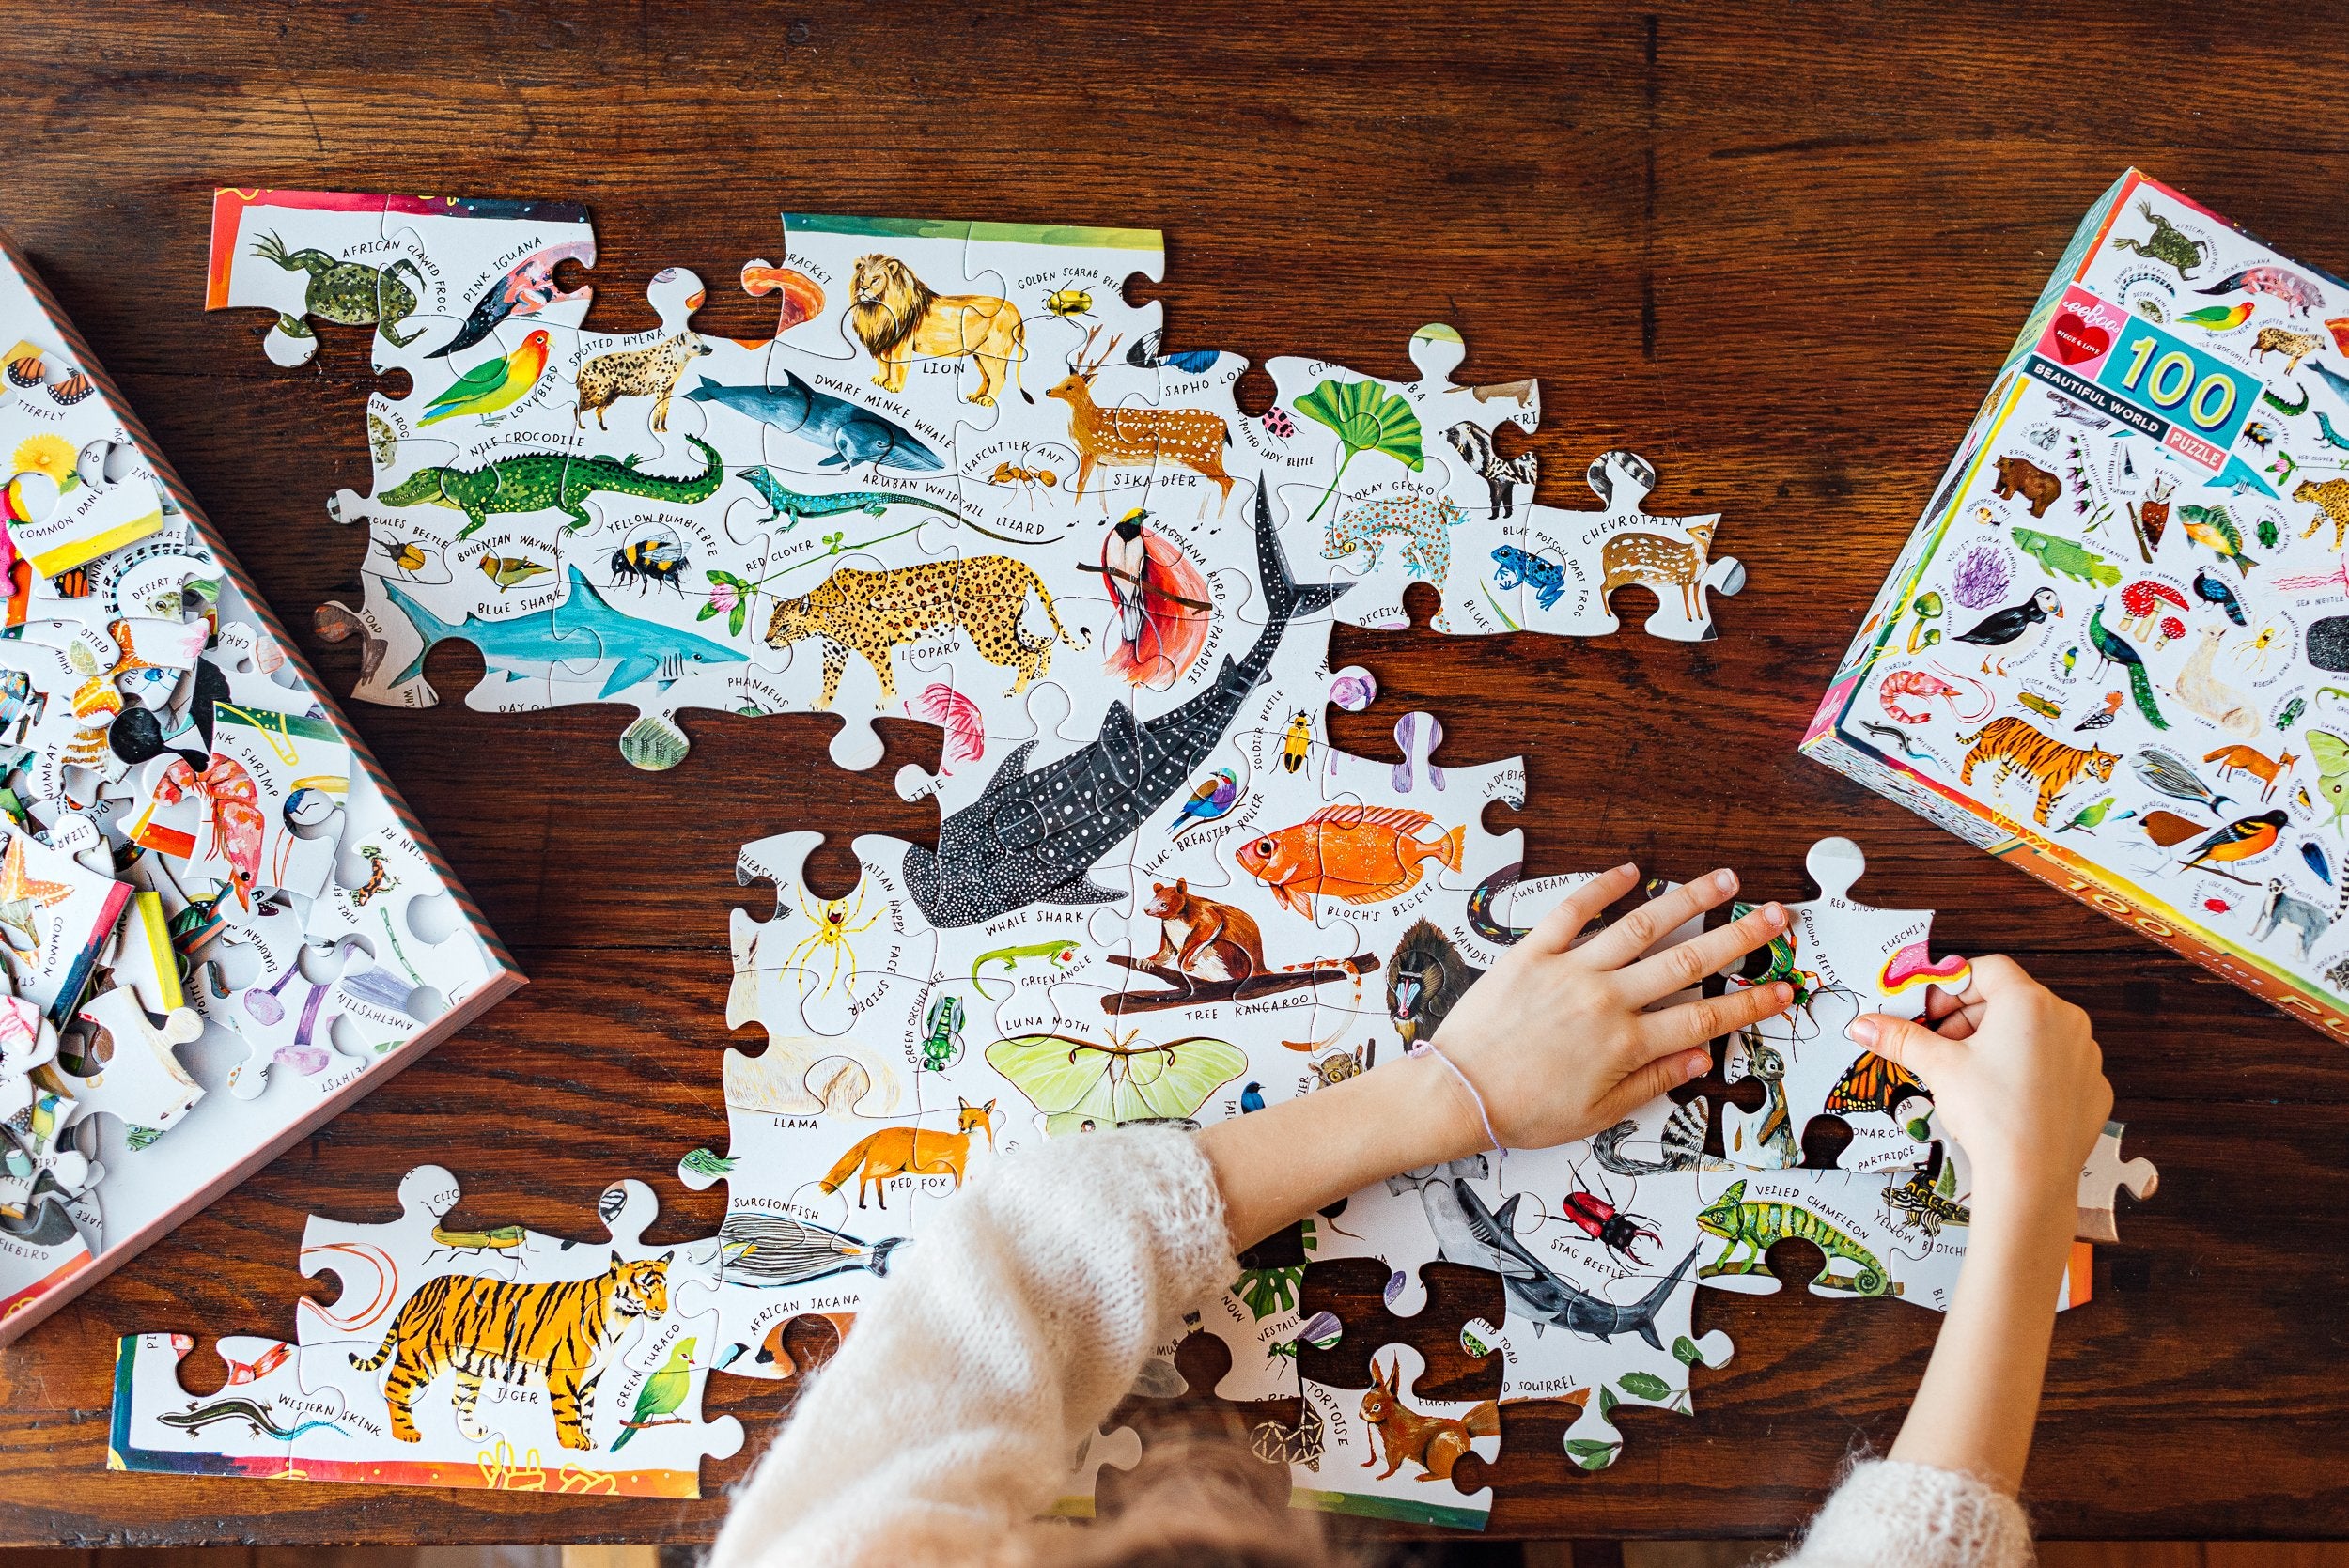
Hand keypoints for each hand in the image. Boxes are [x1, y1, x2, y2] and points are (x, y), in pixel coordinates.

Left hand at [1430, 864, 1794, 1148]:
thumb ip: (1652, 1081)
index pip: (1705, 1017)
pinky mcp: (1532, 953)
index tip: (1783, 988)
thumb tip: (1699, 1059)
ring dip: (1686, 900)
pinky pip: (1572, 912)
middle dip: (1739, 938)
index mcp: (1627, 1043)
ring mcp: (1570, 970)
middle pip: (1688, 960)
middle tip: (1775, 916)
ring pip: (1640, 927)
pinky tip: (1630, 871)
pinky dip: (1601, 888)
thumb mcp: (1599, 1114)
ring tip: (1723, 881)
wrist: (1458, 1094)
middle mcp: (1606, 999)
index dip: (1750, 1003)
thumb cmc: (1524, 1111)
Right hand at [1848, 953, 2110, 1208]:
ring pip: (2037, 1033)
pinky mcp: (2094, 1088)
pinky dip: (2032, 1072)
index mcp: (2029, 1003)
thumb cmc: (1990, 1113)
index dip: (1953, 986)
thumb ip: (1900, 1038)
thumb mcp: (1938, 1067)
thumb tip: (1864, 1024)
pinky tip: (2007, 1097)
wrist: (2031, 1176)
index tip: (1931, 1012)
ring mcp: (2087, 1055)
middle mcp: (2066, 1020)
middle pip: (2011, 1000)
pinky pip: (2059, 1065)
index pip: (1988, 970)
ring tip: (1972, 1073)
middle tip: (1943, 1044)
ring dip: (2001, 1043)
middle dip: (1971, 1017)